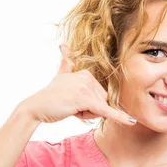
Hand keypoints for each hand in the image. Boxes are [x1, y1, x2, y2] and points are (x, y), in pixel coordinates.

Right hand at [20, 44, 135, 125]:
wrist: (36, 108)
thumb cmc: (49, 97)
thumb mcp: (60, 76)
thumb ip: (65, 62)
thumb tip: (64, 45)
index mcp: (85, 73)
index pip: (99, 95)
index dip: (89, 105)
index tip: (71, 102)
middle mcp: (87, 77)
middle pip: (102, 102)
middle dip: (89, 110)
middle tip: (69, 107)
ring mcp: (86, 87)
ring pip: (100, 109)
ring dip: (86, 115)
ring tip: (69, 109)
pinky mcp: (85, 99)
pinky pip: (105, 111)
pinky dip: (118, 117)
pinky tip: (130, 121)